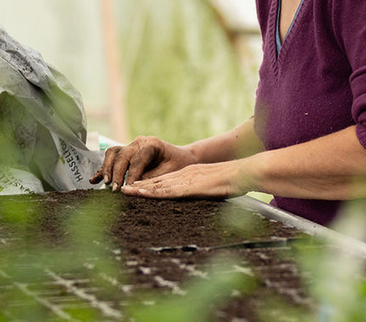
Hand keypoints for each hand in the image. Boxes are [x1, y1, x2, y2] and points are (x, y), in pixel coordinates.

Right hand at [89, 135, 197, 190]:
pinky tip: (94, 180)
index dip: (132, 175)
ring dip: (107, 168)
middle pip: (123, 155)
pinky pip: (111, 159)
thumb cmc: (178, 165)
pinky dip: (103, 169)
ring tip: (106, 183)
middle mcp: (140, 142)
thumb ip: (151, 179)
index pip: (138, 159)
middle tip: (115, 189)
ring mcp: (131, 146)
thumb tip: (132, 189)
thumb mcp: (169, 173)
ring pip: (113, 153)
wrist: (182, 158)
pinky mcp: (126, 154)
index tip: (128, 188)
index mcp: (152, 144)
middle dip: (117, 172)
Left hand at [120, 159, 250, 198]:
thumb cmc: (235, 180)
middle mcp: (184, 175)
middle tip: (121, 188)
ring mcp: (186, 180)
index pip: (165, 180)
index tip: (134, 187)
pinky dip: (152, 192)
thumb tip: (204, 194)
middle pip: (157, 180)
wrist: (244, 172)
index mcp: (190, 174)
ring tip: (123, 191)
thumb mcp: (216, 184)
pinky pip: (167, 190)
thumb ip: (206, 188)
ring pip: (158, 184)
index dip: (148, 183)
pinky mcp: (190, 186)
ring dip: (140, 188)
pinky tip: (141, 193)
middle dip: (138, 184)